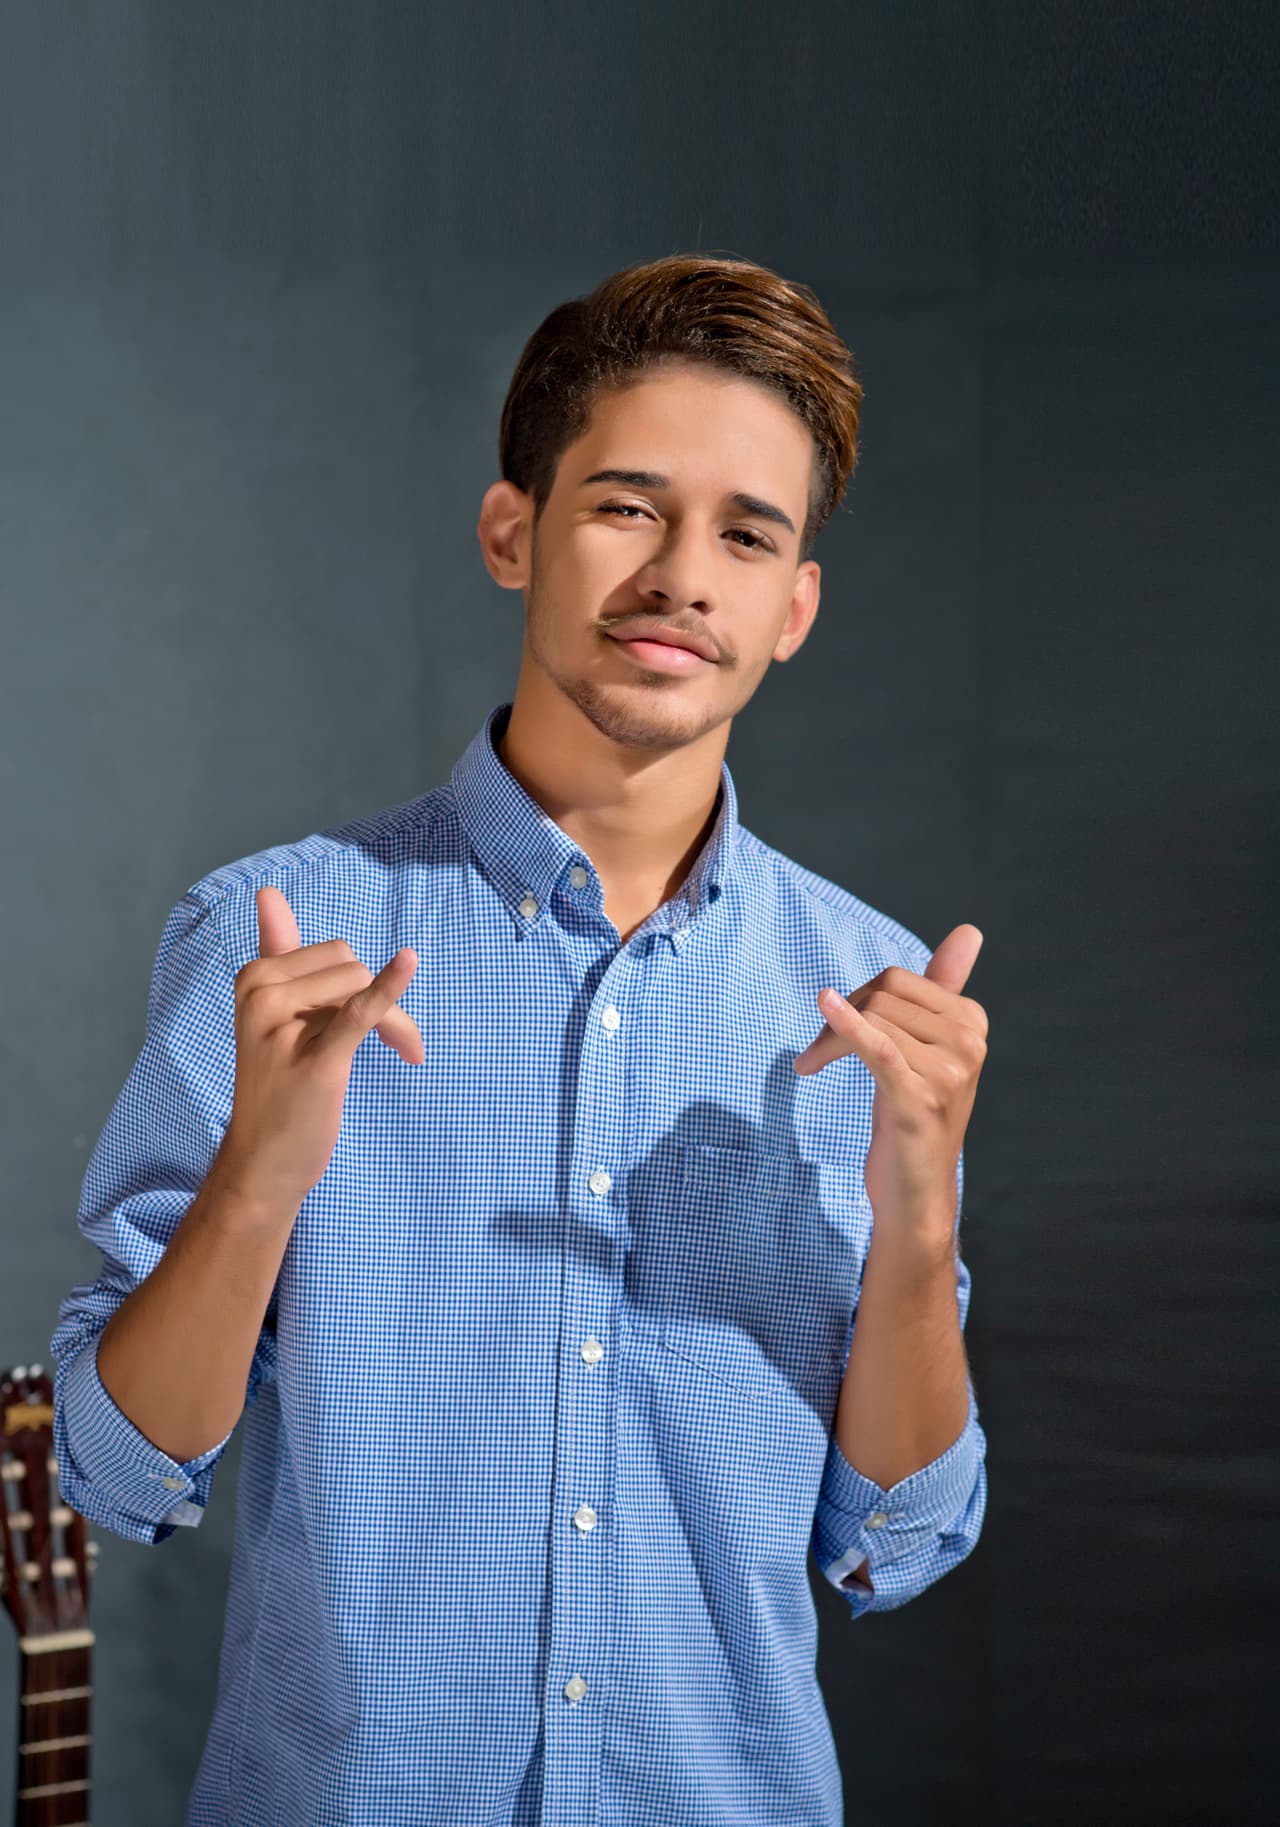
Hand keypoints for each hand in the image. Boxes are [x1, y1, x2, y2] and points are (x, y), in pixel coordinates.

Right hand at [215, 885, 424, 1212]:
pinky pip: (361, 1011)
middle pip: (352, 966)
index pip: (333, 953)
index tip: (362, 1016)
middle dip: (377, 1001)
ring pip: (364, 988)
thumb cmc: (277, 1083)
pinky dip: (388, 988)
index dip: (358, 984)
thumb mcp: (270, 1012)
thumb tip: (268, 892)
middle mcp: (261, 994)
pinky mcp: (317, 1059)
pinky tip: (409, 962)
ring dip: (392, 1023)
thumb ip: (276, 950)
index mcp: (253, 977)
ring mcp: (283, 1026)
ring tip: (392, 1052)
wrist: (264, 1161)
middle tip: (383, 1042)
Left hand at [792, 924, 987, 1248]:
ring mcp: (949, 1073)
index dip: (857, 1000)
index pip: (898, 980)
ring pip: (871, 1020)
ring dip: (828, 1041)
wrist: (916, 1191)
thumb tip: (968, 931)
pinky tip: (826, 1006)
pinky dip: (847, 1026)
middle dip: (839, 1018)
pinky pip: (877, 1048)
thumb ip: (945, 988)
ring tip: (814, 1064)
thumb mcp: (930, 1048)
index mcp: (972, 1022)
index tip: (836, 1029)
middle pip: (881, 996)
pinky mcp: (918, 1098)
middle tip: (817, 1053)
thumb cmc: (915, 1114)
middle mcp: (969, 1043)